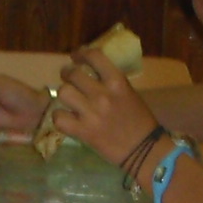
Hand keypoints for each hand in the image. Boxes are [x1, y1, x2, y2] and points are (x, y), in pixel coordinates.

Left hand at [51, 47, 161, 170]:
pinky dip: (59, 117)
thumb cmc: (140, 120)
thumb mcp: (129, 93)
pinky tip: (65, 118)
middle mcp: (102, 94)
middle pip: (73, 74)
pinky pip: (59, 118)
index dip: (81, 53)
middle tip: (68, 78)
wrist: (144, 149)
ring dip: (63, 94)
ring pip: (63, 92)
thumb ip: (111, 82)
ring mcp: (91, 113)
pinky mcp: (83, 132)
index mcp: (117, 82)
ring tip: (67, 98)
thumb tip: (92, 73)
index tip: (76, 56)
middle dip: (67, 73)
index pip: (94, 56)